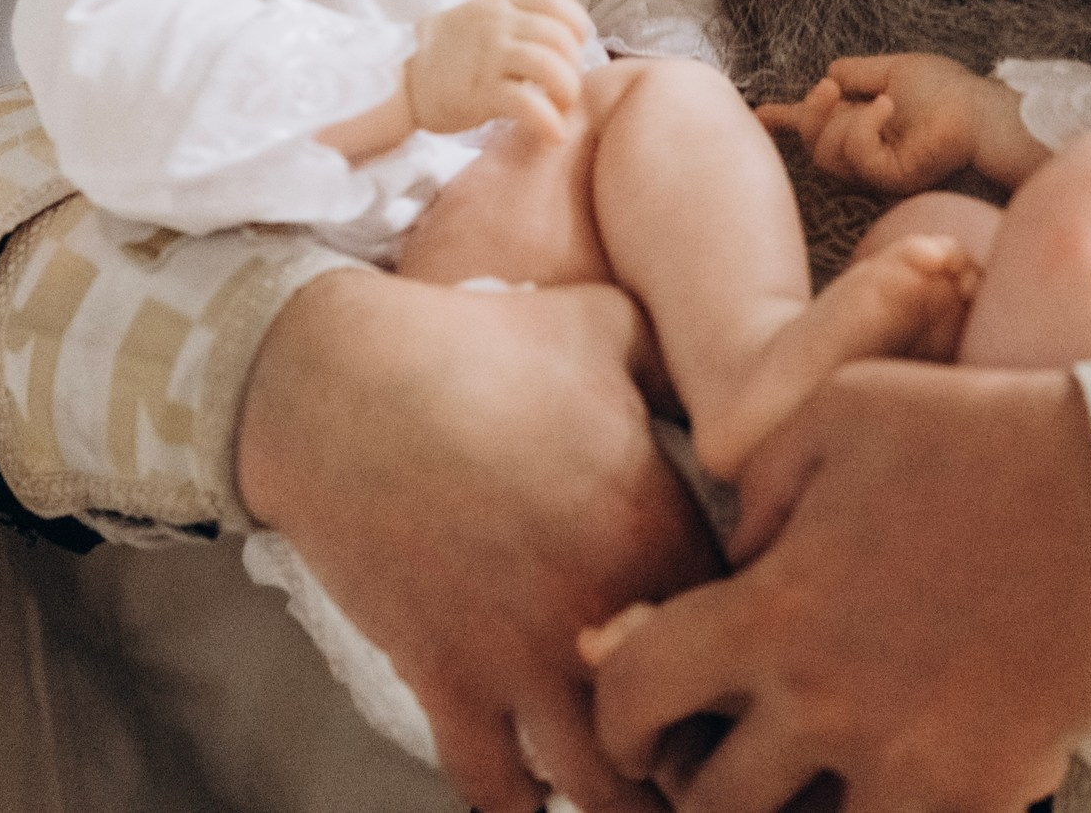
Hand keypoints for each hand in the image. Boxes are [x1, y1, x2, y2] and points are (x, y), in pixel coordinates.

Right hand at [238, 273, 718, 812]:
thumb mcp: (608, 326)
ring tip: (628, 782)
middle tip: (694, 743)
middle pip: (691, 733)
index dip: (750, 653)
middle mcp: (602, 609)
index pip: (744, 632)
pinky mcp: (445, 680)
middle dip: (701, 750)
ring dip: (621, 792)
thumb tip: (727, 375)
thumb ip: (682, 362)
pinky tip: (532, 792)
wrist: (341, 384)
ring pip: (601, 785)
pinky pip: (495, 788)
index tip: (742, 659)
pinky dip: (519, 803)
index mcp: (657, 527)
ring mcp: (521, 656)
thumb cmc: (480, 343)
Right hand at [410, 0, 596, 142]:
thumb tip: (561, 42)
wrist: (397, 81)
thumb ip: (515, 22)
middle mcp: (497, 26)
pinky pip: (529, 104)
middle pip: (561, 38)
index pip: (554, 0)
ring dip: (567, 92)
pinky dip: (549, 122)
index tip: (575, 47)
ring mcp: (489, 58)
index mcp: (499, 5)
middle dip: (574, 67)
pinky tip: (552, 134)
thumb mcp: (477, 20)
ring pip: (551, 67)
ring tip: (561, 110)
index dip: (576, 24)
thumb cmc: (444, 56)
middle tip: (564, 90)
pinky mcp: (480, 93)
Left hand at [590, 362, 1090, 812]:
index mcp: (775, 610)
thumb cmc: (978, 435)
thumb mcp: (839, 413)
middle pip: (705, 804)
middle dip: (692, 787)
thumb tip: (730, 562)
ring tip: (799, 780)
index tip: (635, 719)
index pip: (634, 695)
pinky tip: (886, 780)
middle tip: (712, 764)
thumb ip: (755, 489)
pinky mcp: (982, 795)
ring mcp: (909, 765)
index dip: (616, 714)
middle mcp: (827, 705)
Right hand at [756, 55, 1016, 194]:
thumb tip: (828, 71)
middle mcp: (863, 150)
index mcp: (861, 122)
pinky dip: (866, 124)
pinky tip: (890, 107)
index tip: (757, 114)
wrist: (980, 110)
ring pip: (825, 152)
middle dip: (810, 113)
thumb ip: (858, 72)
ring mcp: (874, 168)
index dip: (783, 121)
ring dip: (841, 118)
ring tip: (879, 99)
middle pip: (811, 144)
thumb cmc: (948, 91)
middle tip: (830, 89)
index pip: (814, 127)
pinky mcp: (887, 177)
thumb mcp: (893, 70)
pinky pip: (854, 152)